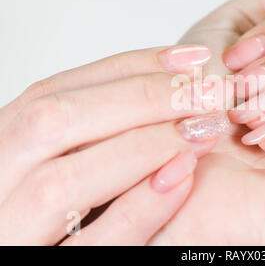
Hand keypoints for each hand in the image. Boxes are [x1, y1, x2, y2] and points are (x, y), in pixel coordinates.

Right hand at [0, 44, 229, 244]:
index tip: (190, 58)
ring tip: (203, 129)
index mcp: (6, 147)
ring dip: (144, 146)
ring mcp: (17, 234)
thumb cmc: (62, 209)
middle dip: (143, 98)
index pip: (58, 91)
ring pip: (64, 181)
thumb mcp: (66, 154)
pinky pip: (93, 243)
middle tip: (208, 91)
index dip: (130, 68)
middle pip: (57, 121)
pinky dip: (140, 207)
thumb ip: (96, 126)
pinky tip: (184, 177)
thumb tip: (166, 82)